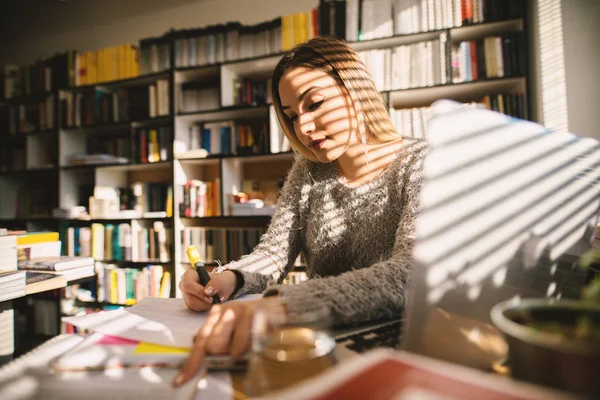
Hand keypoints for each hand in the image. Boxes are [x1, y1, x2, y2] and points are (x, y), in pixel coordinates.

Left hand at [171, 297, 285, 386]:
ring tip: (248, 340)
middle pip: (213, 346)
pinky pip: (251, 344)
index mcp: (215, 314)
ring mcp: (242, 313)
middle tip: (233, 349)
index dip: (191, 363)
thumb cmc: (249, 319)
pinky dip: (253, 346)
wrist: (276, 306)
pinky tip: (257, 337)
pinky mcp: (258, 317)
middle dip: (222, 354)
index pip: (199, 341)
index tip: (181, 380)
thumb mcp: (228, 323)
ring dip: (241, 352)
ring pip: (234, 349)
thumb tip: (195, 345)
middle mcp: (226, 311)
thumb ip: (212, 334)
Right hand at [179, 269, 236, 311]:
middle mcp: (184, 285)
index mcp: (189, 274)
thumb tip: (207, 292)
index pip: (188, 284)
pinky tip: (209, 303)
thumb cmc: (220, 281)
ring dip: (205, 305)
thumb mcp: (221, 280)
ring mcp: (186, 295)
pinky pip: (195, 309)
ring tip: (213, 300)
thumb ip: (215, 284)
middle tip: (213, 300)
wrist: (223, 288)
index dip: (198, 291)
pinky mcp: (189, 303)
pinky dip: (204, 308)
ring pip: (192, 304)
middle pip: (190, 297)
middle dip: (203, 301)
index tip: (210, 296)